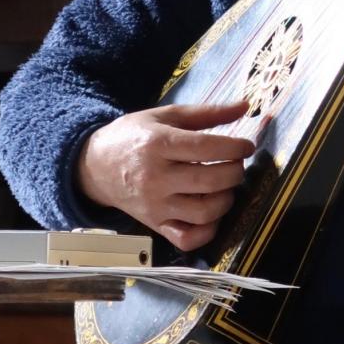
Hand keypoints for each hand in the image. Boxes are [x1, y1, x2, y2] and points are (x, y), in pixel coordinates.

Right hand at [76, 99, 253, 251]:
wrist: (96, 166)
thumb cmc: (134, 136)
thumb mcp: (165, 116)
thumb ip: (207, 113)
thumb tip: (244, 106)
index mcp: (158, 144)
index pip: (204, 147)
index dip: (234, 147)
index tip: (247, 146)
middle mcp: (155, 177)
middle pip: (208, 180)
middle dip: (234, 172)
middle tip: (237, 164)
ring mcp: (155, 205)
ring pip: (203, 211)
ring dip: (226, 199)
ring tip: (226, 186)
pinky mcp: (155, 225)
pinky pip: (187, 238)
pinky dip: (208, 230)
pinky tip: (213, 213)